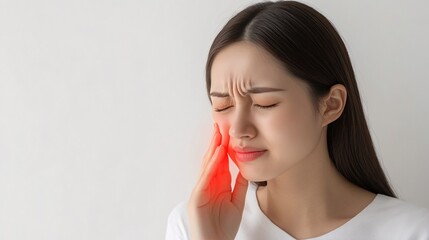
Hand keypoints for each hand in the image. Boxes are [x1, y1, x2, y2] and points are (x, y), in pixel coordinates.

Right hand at [188, 123, 248, 239]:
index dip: (225, 147)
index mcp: (217, 186)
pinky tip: (218, 152)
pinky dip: (213, 164)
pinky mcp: (197, 197)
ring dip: (214, 148)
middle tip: (221, 125)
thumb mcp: (237, 202)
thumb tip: (246, 170)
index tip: (229, 133)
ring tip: (219, 133)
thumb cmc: (223, 228)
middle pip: (212, 159)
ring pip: (208, 164)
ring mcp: (201, 190)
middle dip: (217, 142)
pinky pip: (206, 177)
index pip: (221, 162)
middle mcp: (208, 185)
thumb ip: (239, 186)